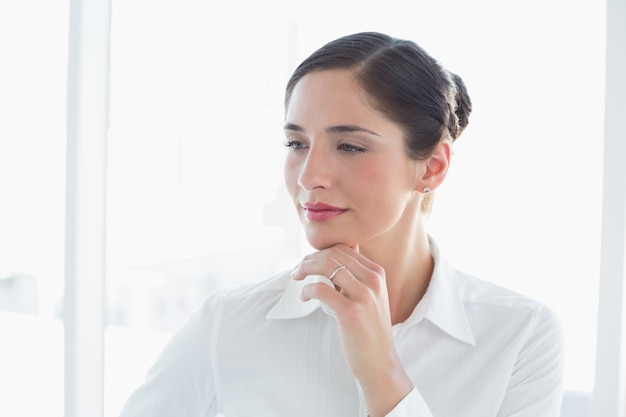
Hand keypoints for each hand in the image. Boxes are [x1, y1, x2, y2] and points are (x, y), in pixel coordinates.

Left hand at [291, 244, 413, 416]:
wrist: (380, 361)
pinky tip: (304, 297)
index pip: (344, 249)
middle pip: (333, 255)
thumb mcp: (368, 296)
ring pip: (326, 266)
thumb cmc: (368, 330)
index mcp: (377, 273)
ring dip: (305, 269)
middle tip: (296, 270)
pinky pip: (320, 289)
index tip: (307, 262)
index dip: (321, 252)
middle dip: (309, 259)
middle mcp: (373, 280)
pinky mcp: (351, 311)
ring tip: (296, 278)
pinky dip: (307, 290)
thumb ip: (354, 277)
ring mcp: (364, 295)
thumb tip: (329, 258)